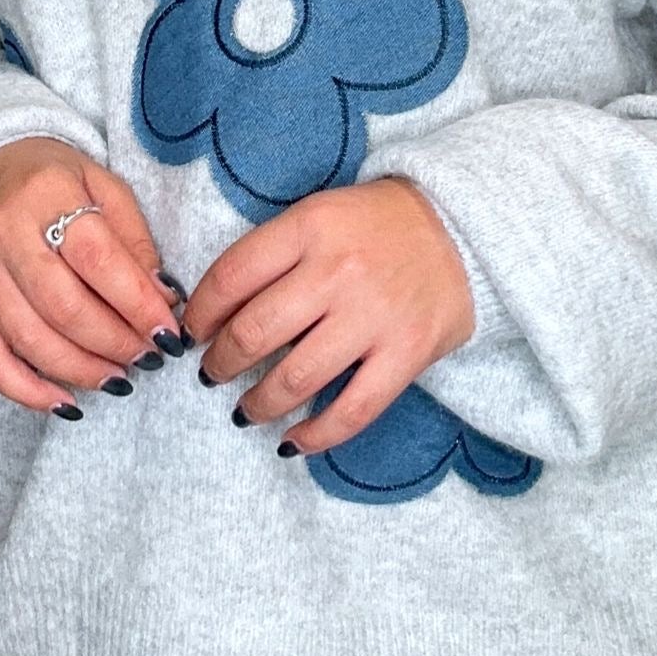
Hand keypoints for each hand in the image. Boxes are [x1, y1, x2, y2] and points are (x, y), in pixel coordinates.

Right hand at [0, 137, 182, 412]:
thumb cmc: (50, 178)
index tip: (170, 333)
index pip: (99, 262)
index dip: (139, 305)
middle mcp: (4, 235)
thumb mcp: (101, 185)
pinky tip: (66, 404)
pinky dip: (27, 391)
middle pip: (64, 308)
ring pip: (29, 340)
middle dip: (116, 343)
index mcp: (47, 195)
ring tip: (120, 379)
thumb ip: (133, 239)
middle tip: (150, 357)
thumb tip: (163, 299)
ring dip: (82, 371)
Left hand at [179, 176, 475, 454]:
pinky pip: (352, 410)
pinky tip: (292, 441)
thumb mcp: (319, 214)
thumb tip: (214, 312)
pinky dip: (315, 435)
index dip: (201, 313)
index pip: (231, 276)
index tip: (193, 332)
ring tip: (245, 410)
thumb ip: (273, 254)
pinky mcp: (407, 353)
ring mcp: (374, 315)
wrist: (463, 227)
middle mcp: (338, 271)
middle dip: (221, 363)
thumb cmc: (377, 224)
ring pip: (295, 378)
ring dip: (257, 404)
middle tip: (213, 373)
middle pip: (254, 332)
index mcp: (310, 226)